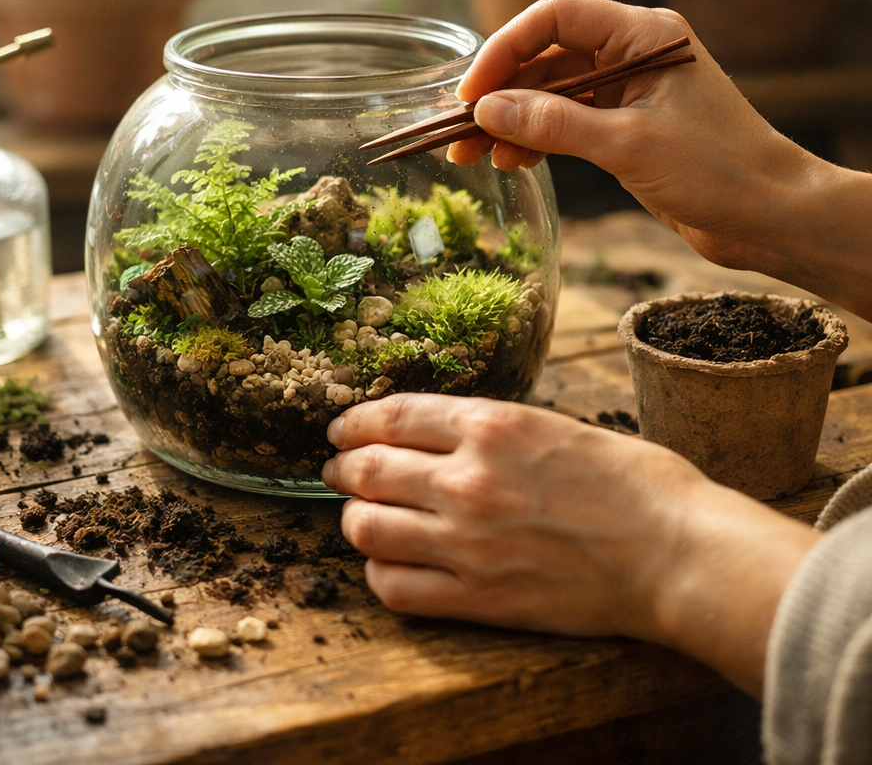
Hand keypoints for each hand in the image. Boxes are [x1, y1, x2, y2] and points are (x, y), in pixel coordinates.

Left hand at [323, 392, 818, 696]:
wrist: (678, 553)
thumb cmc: (636, 483)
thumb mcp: (557, 427)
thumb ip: (493, 430)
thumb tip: (442, 433)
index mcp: (491, 426)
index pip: (392, 416)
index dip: (355, 421)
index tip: (342, 429)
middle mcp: (468, 479)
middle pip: (368, 469)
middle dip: (342, 469)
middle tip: (336, 471)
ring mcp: (469, 542)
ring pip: (368, 528)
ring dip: (354, 519)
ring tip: (361, 517)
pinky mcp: (480, 598)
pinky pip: (397, 589)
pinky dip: (380, 574)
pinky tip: (389, 566)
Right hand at [448, 0, 815, 274]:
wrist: (769, 215)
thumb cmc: (719, 170)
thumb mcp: (627, 145)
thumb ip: (553, 124)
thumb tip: (486, 111)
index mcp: (644, 34)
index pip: (557, 16)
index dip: (506, 47)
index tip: (472, 91)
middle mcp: (632, 53)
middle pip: (547, 58)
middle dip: (501, 94)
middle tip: (460, 130)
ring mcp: (628, 91)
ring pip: (551, 95)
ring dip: (512, 123)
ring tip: (474, 156)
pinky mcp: (625, 127)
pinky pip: (566, 124)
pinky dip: (537, 141)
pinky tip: (512, 162)